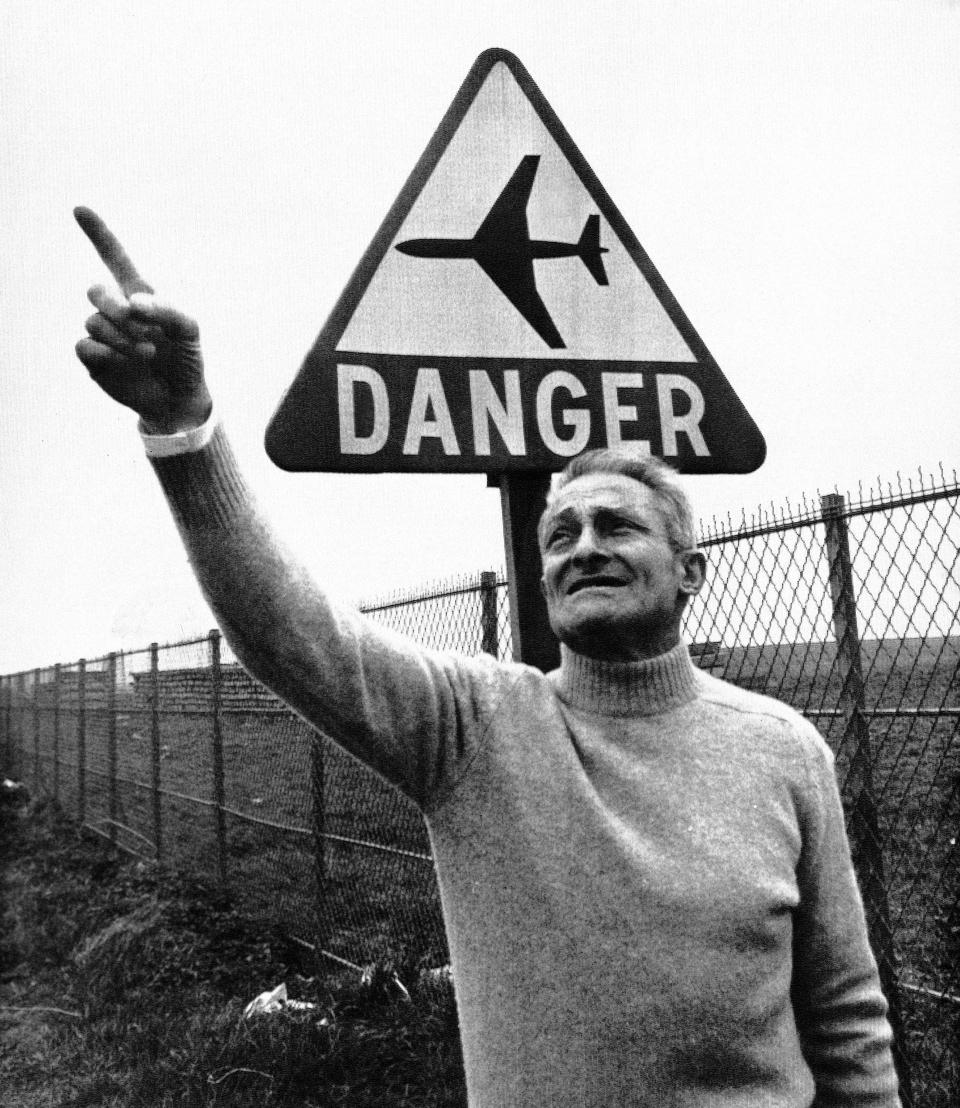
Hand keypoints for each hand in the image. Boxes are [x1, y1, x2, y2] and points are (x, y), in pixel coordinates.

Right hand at [74, 207, 211, 433]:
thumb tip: (134, 302)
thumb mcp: (190, 331)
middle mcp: (117, 311)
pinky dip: (107, 354)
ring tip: (148, 352)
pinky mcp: (94, 359)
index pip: (116, 259)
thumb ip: (169, 310)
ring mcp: (103, 334)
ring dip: (122, 336)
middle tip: (139, 322)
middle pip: (95, 289)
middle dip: (114, 304)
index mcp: (140, 295)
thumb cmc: (186, 359)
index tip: (80, 209)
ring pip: (94, 321)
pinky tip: (126, 363)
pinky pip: (85, 345)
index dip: (99, 234)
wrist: (180, 398)